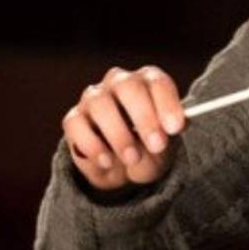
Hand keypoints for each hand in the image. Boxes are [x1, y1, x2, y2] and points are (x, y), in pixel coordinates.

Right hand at [61, 66, 187, 191]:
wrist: (123, 168)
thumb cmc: (150, 147)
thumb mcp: (166, 146)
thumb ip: (166, 137)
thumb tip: (167, 130)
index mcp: (148, 81)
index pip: (157, 82)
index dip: (167, 103)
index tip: (175, 128)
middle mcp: (120, 83)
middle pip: (128, 86)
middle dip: (144, 117)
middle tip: (157, 145)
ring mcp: (94, 99)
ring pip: (100, 104)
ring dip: (119, 134)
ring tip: (133, 158)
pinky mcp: (73, 119)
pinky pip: (76, 125)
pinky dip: (93, 145)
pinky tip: (107, 162)